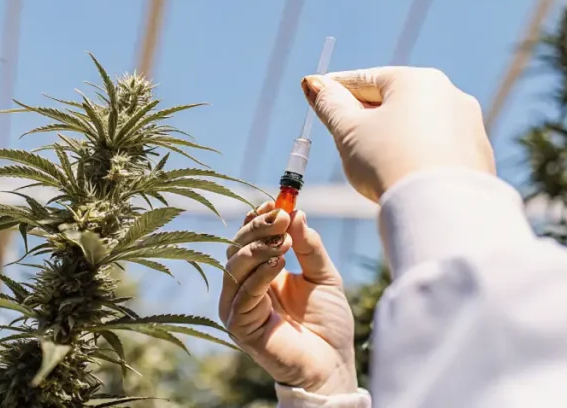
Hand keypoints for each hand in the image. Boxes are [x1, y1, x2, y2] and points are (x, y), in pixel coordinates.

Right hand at [219, 203, 356, 395]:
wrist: (333, 362)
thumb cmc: (328, 323)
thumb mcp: (323, 275)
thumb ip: (309, 246)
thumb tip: (297, 212)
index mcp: (260, 273)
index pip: (248, 239)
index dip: (257, 219)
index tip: (275, 203)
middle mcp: (244, 288)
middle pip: (236, 248)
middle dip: (257, 229)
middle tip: (281, 216)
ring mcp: (239, 307)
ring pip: (234, 267)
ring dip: (257, 248)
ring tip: (284, 241)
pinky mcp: (240, 327)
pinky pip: (243, 295)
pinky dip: (259, 275)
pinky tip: (279, 263)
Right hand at [302, 66, 495, 201]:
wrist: (442, 209)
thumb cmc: (389, 163)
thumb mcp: (349, 132)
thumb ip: (330, 105)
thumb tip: (314, 83)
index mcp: (416, 80)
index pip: (366, 79)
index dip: (337, 88)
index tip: (318, 92)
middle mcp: (449, 93)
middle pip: (396, 100)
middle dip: (368, 114)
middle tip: (343, 130)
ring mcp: (470, 124)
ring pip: (420, 125)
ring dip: (395, 136)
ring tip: (374, 160)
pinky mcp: (479, 155)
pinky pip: (440, 149)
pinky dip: (419, 156)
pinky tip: (406, 174)